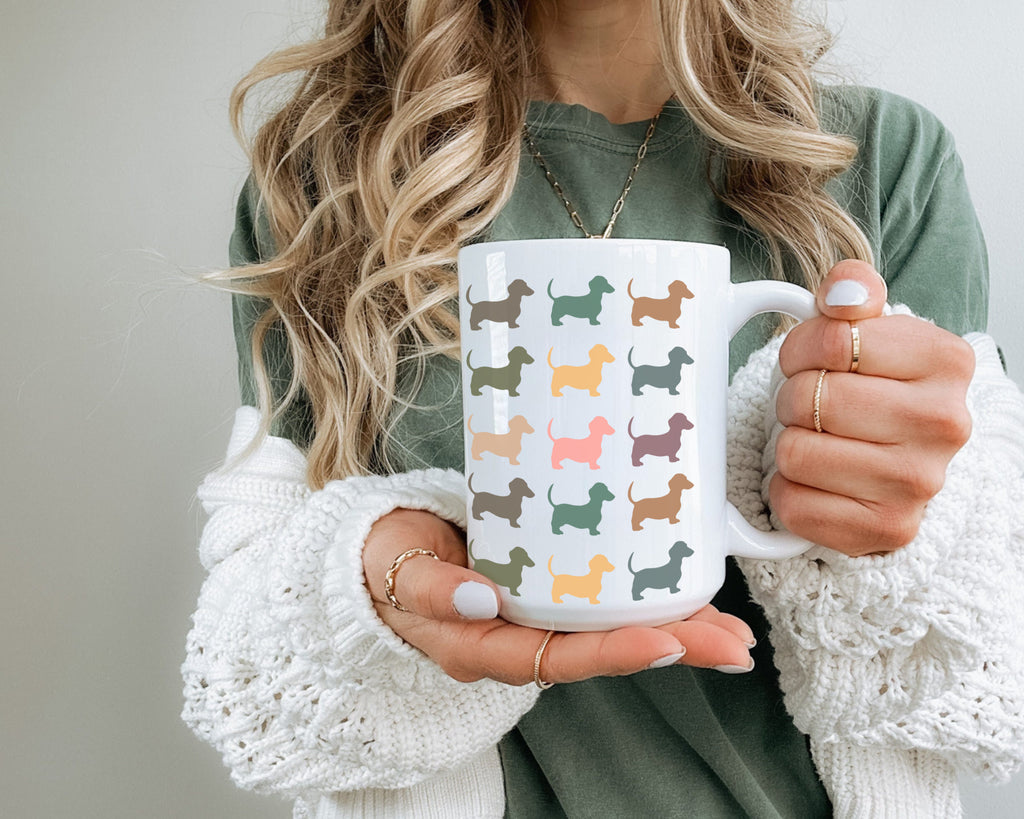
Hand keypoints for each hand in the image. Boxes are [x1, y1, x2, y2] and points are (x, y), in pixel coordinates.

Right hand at [362, 508, 756, 683]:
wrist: (378, 554)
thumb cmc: (386, 565)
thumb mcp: (398, 575)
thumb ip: (433, 589)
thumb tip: (482, 598)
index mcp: (485, 646)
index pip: (559, 658)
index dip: (616, 652)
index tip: (669, 641)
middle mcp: (520, 638)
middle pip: (603, 649)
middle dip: (672, 646)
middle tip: (733, 642)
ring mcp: (535, 614)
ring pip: (611, 627)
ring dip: (673, 625)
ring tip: (730, 625)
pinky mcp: (544, 585)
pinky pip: (599, 598)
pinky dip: (644, 594)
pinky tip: (683, 586)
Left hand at [772, 260, 975, 555]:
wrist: (895, 458)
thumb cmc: (872, 387)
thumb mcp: (867, 327)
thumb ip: (851, 289)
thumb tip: (842, 293)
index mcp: (946, 360)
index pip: (831, 340)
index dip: (802, 349)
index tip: (814, 360)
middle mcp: (945, 424)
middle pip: (809, 398)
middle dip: (794, 397)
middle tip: (812, 405)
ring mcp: (919, 484)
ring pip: (795, 452)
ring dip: (790, 443)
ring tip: (818, 440)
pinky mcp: (887, 531)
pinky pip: (792, 504)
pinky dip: (788, 491)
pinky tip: (817, 481)